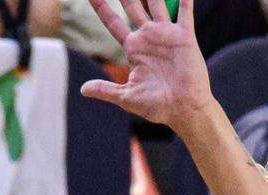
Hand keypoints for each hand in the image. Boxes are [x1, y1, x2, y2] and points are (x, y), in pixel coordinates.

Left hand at [79, 0, 214, 130]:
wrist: (184, 109)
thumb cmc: (158, 106)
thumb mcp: (127, 97)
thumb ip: (106, 89)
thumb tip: (83, 90)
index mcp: (134, 48)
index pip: (113, 22)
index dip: (102, 7)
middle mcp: (148, 37)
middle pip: (133, 6)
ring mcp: (166, 35)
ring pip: (156, 3)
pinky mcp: (184, 37)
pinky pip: (184, 13)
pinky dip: (185, 0)